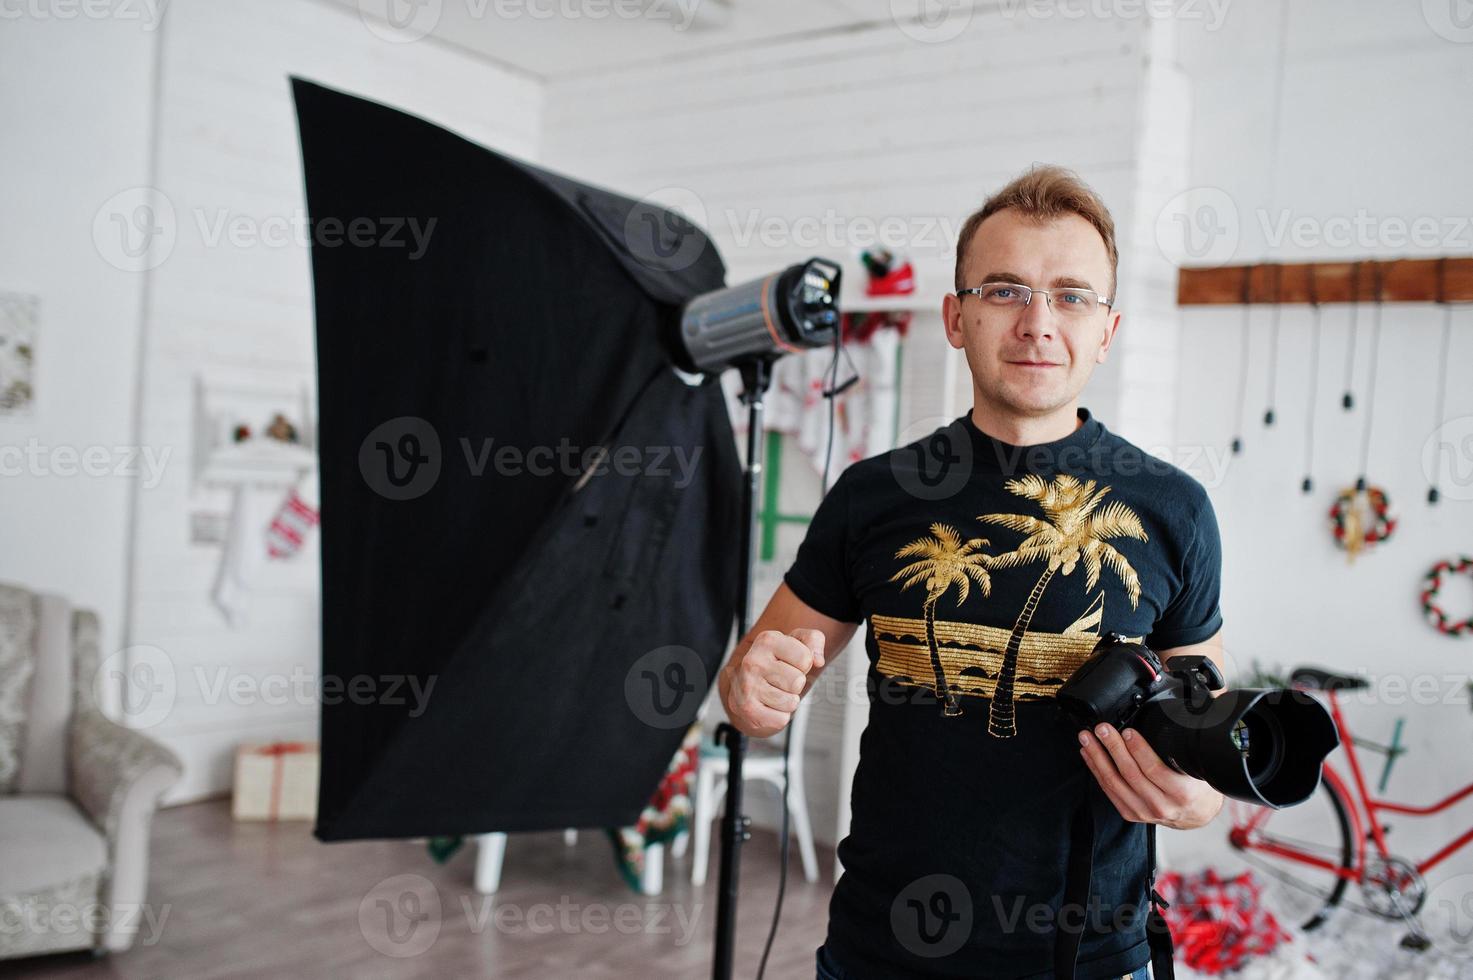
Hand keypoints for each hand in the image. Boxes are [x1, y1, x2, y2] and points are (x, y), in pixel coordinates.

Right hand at [721, 629, 824, 737]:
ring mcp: (748, 686)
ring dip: (788, 701)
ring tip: (775, 692)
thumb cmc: (777, 663)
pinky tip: (768, 705)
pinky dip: (779, 716)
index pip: (806, 659)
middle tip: (782, 680)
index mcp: (767, 640)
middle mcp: (753, 661)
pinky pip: (782, 719)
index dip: (804, 665)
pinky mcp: (747, 709)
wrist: (746, 686)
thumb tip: (818, 661)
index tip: (791, 663)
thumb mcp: (797, 642)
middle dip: (796, 685)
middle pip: (798, 682)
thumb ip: (814, 640)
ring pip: (791, 702)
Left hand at [1078, 724, 1223, 829]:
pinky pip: (1108, 791)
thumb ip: (1190, 740)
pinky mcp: (1130, 813)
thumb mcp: (1200, 766)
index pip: (1155, 770)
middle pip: (1131, 774)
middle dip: (1113, 748)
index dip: (1138, 749)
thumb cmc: (1198, 785)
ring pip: (1115, 783)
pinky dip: (1096, 770)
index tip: (1128, 731)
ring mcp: (1144, 812)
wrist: (1197, 814)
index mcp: (1182, 792)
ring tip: (1088, 738)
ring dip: (1098, 758)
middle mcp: (1162, 805)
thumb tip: (1198, 702)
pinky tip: (1089, 754)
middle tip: (1102, 728)